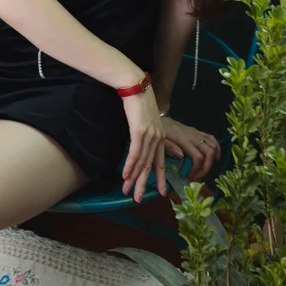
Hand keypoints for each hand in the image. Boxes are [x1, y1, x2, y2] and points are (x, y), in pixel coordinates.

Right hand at [120, 85, 167, 202]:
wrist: (136, 86)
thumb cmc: (139, 103)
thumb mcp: (147, 122)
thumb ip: (147, 137)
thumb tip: (142, 151)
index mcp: (160, 138)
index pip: (160, 163)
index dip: (160, 179)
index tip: (160, 193)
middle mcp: (157, 139)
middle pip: (150, 167)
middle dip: (143, 185)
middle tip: (137, 200)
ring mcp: (149, 135)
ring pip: (141, 162)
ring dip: (133, 178)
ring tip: (126, 191)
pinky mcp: (139, 131)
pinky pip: (134, 152)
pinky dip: (130, 165)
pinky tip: (125, 175)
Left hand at [159, 117, 220, 182]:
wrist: (160, 119)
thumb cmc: (159, 132)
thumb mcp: (160, 141)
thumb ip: (169, 147)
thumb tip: (181, 156)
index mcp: (183, 140)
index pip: (197, 157)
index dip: (197, 170)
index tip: (190, 178)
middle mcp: (193, 136)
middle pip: (208, 153)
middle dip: (206, 168)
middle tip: (198, 178)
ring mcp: (197, 133)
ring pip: (212, 146)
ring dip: (213, 160)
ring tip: (205, 171)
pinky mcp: (198, 132)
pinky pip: (211, 138)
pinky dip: (217, 148)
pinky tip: (216, 157)